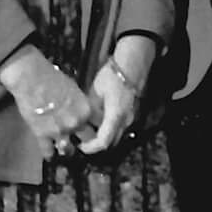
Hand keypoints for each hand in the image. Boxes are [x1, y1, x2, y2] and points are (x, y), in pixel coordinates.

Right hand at [0, 44, 98, 158]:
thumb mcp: (73, 89)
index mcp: (86, 110)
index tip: (94, 129)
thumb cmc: (52, 77)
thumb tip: (79, 109)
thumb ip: (79, 103)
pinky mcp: (42, 135)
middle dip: (84, 140)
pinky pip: (48, 151)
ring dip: (67, 149)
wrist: (31, 78)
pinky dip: (49, 153)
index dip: (96, 128)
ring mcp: (59, 131)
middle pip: (88, 140)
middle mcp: (76, 123)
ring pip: (68, 149)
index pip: (99, 124)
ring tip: (65, 149)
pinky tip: (49, 155)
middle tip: (81, 141)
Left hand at [80, 36, 156, 154]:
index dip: (90, 148)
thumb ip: (90, 111)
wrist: (132, 64)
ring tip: (88, 127)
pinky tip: (98, 117)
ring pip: (114, 134)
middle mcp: (125, 120)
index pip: (103, 142)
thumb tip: (82, 122)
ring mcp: (130, 117)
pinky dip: (107, 127)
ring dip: (102, 135)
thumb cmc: (113, 75)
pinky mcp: (130, 112)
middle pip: (110, 141)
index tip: (80, 145)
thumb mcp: (95, 92)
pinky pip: (118, 125)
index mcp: (115, 116)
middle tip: (81, 137)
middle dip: (95, 143)